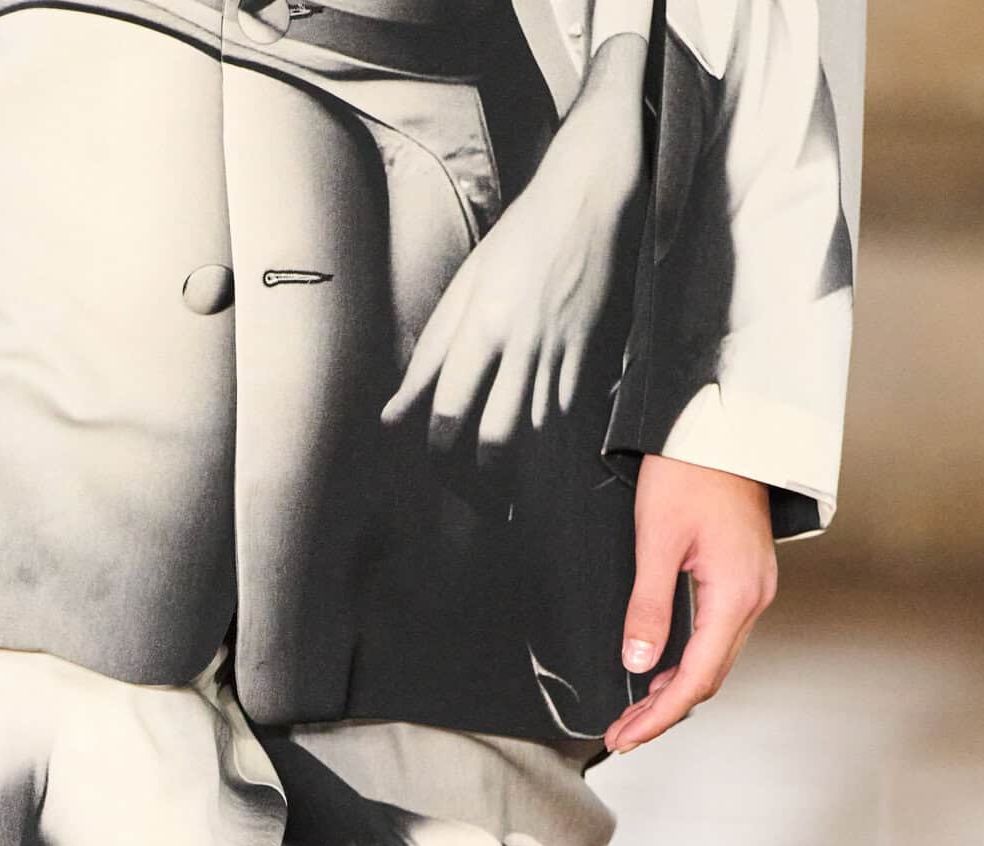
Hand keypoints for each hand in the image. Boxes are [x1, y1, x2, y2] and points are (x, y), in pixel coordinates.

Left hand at [379, 32, 645, 467]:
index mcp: (483, 324)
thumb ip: (430, 356)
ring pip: (539, 441)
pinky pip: (569, 425)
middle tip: (473, 498)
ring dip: (520, 481)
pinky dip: (553, 456)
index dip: (439, 448)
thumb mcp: (464, 287)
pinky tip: (541, 475)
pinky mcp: (591, 361)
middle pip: (499, 438)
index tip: (435, 461)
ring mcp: (561, 356)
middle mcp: (522, 347)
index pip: (451, 407)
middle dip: (482, 480)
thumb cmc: (518, 240)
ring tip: (505, 505)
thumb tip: (392, 416)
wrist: (587, 201)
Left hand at [605, 455, 778, 754]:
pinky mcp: (744, 578)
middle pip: (709, 677)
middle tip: (621, 734)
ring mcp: (753, 588)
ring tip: (634, 713)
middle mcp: (753, 598)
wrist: (721, 424)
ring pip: (714, 660)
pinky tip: (660, 672)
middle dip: (663, 712)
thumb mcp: (656, 540)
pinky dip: (688, 663)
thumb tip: (637, 662)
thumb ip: (648, 606)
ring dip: (675, 691)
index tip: (624, 736)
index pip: (696, 679)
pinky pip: (717, 636)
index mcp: (735, 595)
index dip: (659, 716)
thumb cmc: (689, 470)